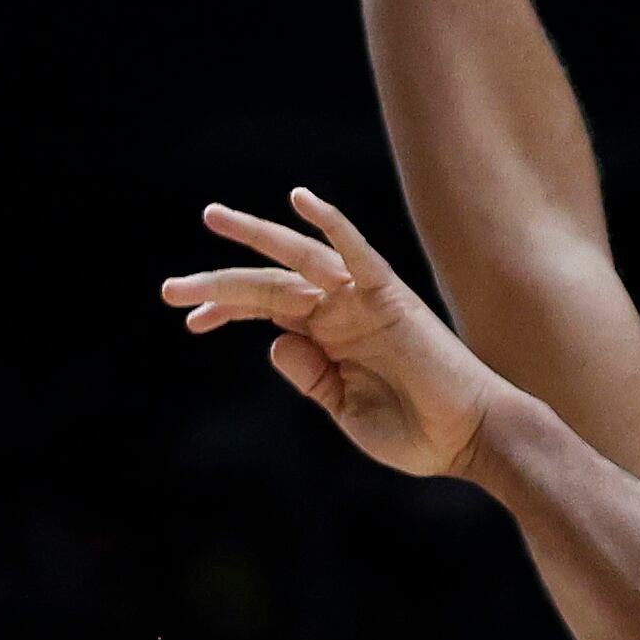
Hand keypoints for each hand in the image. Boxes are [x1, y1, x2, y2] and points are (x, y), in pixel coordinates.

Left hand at [164, 189, 505, 481]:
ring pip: (300, 258)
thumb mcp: (345, 410)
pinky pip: (356, 252)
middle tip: (169, 289)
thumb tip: (271, 343)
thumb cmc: (416, 432)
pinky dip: (331, 224)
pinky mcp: (390, 296)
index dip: (224, 310)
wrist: (470, 440)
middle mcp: (340, 311)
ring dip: (256, 236)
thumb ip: (310, 376)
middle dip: (218, 283)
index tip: (190, 323)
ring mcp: (363, 300)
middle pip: (268, 284)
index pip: (264, 310)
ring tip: (212, 218)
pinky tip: (300, 200)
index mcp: (326, 338)